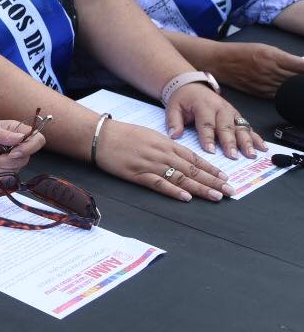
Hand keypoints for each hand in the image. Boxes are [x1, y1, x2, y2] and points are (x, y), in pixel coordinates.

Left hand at [0, 119, 46, 175]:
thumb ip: (2, 135)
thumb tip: (21, 137)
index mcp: (16, 130)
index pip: (37, 140)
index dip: (29, 148)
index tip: (13, 153)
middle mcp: (17, 144)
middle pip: (23, 159)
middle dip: (1, 161)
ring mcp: (12, 158)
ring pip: (11, 170)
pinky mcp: (4, 168)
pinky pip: (1, 175)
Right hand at [97, 119, 230, 200]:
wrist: (100, 136)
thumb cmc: (123, 134)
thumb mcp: (149, 135)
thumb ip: (166, 146)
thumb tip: (182, 157)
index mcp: (166, 144)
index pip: (195, 159)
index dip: (212, 169)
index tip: (226, 178)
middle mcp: (162, 154)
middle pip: (193, 170)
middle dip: (214, 181)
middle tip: (231, 191)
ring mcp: (151, 164)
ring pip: (181, 178)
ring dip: (200, 188)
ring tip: (216, 196)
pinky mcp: (137, 174)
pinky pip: (159, 184)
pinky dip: (173, 191)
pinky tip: (186, 197)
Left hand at [165, 82, 262, 159]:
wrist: (192, 86)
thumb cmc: (183, 99)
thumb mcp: (173, 107)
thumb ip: (173, 121)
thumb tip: (174, 135)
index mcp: (204, 105)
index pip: (206, 124)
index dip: (208, 138)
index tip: (210, 151)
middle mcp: (220, 108)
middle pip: (226, 127)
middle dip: (230, 142)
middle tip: (233, 156)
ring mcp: (231, 112)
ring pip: (240, 127)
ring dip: (247, 142)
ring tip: (251, 154)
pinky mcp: (237, 116)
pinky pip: (248, 127)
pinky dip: (256, 137)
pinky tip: (262, 147)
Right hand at [213, 43, 303, 98]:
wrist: (219, 62)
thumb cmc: (241, 52)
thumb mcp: (265, 48)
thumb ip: (284, 56)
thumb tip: (301, 63)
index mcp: (274, 58)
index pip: (301, 66)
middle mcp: (271, 72)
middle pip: (297, 78)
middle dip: (302, 77)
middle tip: (303, 76)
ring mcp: (266, 84)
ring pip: (289, 87)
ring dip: (295, 85)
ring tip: (297, 83)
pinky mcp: (260, 93)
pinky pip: (279, 94)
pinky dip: (285, 91)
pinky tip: (287, 88)